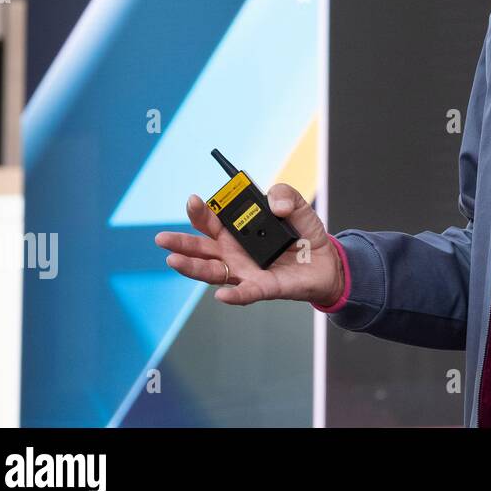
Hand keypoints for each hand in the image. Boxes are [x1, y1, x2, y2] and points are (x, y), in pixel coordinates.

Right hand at [155, 183, 344, 306]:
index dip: (201, 211)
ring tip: (173, 261)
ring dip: (193, 268)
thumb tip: (275, 203)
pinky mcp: (264, 287)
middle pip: (202, 247)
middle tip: (162, 237)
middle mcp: (235, 252)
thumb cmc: (305, 235)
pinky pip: (246, 293)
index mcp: (238, 231)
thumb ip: (286, 195)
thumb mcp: (298, 207)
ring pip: (213, 271)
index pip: (213, 220)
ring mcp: (246, 271)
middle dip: (181, 242)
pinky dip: (234, 295)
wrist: (327, 262)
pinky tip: (221, 295)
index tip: (193, 200)